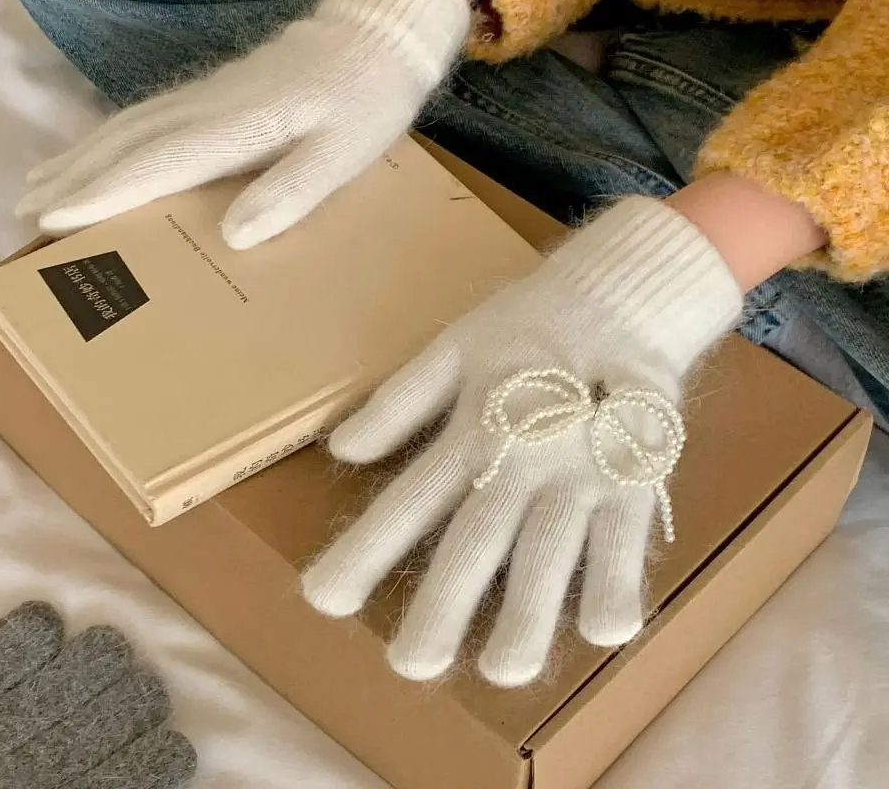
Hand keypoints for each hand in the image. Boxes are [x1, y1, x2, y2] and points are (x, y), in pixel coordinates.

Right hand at [15, 0, 470, 248]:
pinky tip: (102, 148)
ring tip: (39, 183)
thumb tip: (232, 236)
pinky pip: (149, 114)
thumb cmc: (367, 102)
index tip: (51, 220)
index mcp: (239, 126)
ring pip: (130, 124)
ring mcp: (210, 92)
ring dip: (82, 155)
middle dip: (73, 178)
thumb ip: (291, 191)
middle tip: (23, 212)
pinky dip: (112, 135)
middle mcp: (210, 105)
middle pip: (127, 142)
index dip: (102, 194)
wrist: (379, 34)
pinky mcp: (217, 88)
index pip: (155, 163)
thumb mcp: (344, 154)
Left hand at [301, 197, 742, 686]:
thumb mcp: (451, 347)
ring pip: (552, 552)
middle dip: (442, 607)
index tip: (323, 598)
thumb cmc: (527, 323)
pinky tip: (603, 631)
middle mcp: (522, 455)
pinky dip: (618, 584)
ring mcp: (583, 468)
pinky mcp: (638, 474)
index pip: (409, 500)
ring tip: (503, 669)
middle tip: (411, 666)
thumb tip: (341, 451)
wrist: (618, 292)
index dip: (366, 551)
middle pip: (477, 541)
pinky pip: (630, 538)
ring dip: (529, 615)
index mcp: (470, 426)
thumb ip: (399, 402)